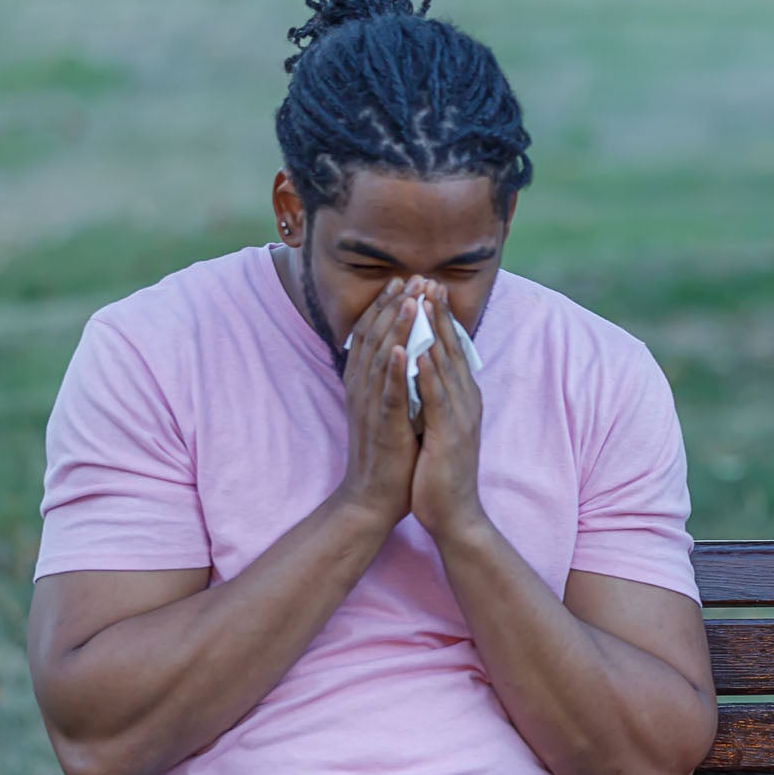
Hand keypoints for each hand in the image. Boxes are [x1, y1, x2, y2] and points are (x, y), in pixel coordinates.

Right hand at [332, 278, 420, 527]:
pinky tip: (403, 348)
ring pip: (381, 359)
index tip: (403, 281)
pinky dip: (394, 370)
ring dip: (394, 327)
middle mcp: (363, 390)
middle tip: (410, 276)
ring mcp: (372, 407)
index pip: (373, 337)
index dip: (386, 307)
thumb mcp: (387, 409)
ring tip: (408, 298)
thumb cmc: (386, 454)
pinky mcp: (383, 427)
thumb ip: (389, 381)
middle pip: (375, 339)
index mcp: (365, 385)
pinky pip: (388, 394)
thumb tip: (401, 353)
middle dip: (393, 306)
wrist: (374, 498)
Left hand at [411, 284, 487, 540]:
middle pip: (452, 349)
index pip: (452, 351)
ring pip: (447, 366)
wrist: (453, 515)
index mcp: (463, 399)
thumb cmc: (440, 473)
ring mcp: (461, 418)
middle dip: (439, 314)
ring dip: (436, 333)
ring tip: (424, 302)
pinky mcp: (450, 436)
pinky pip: (437, 398)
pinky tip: (419, 350)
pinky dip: (428, 373)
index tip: (428, 288)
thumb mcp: (438, 427)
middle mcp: (467, 402)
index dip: (441, 318)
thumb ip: (434, 399)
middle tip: (429, 280)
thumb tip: (423, 373)